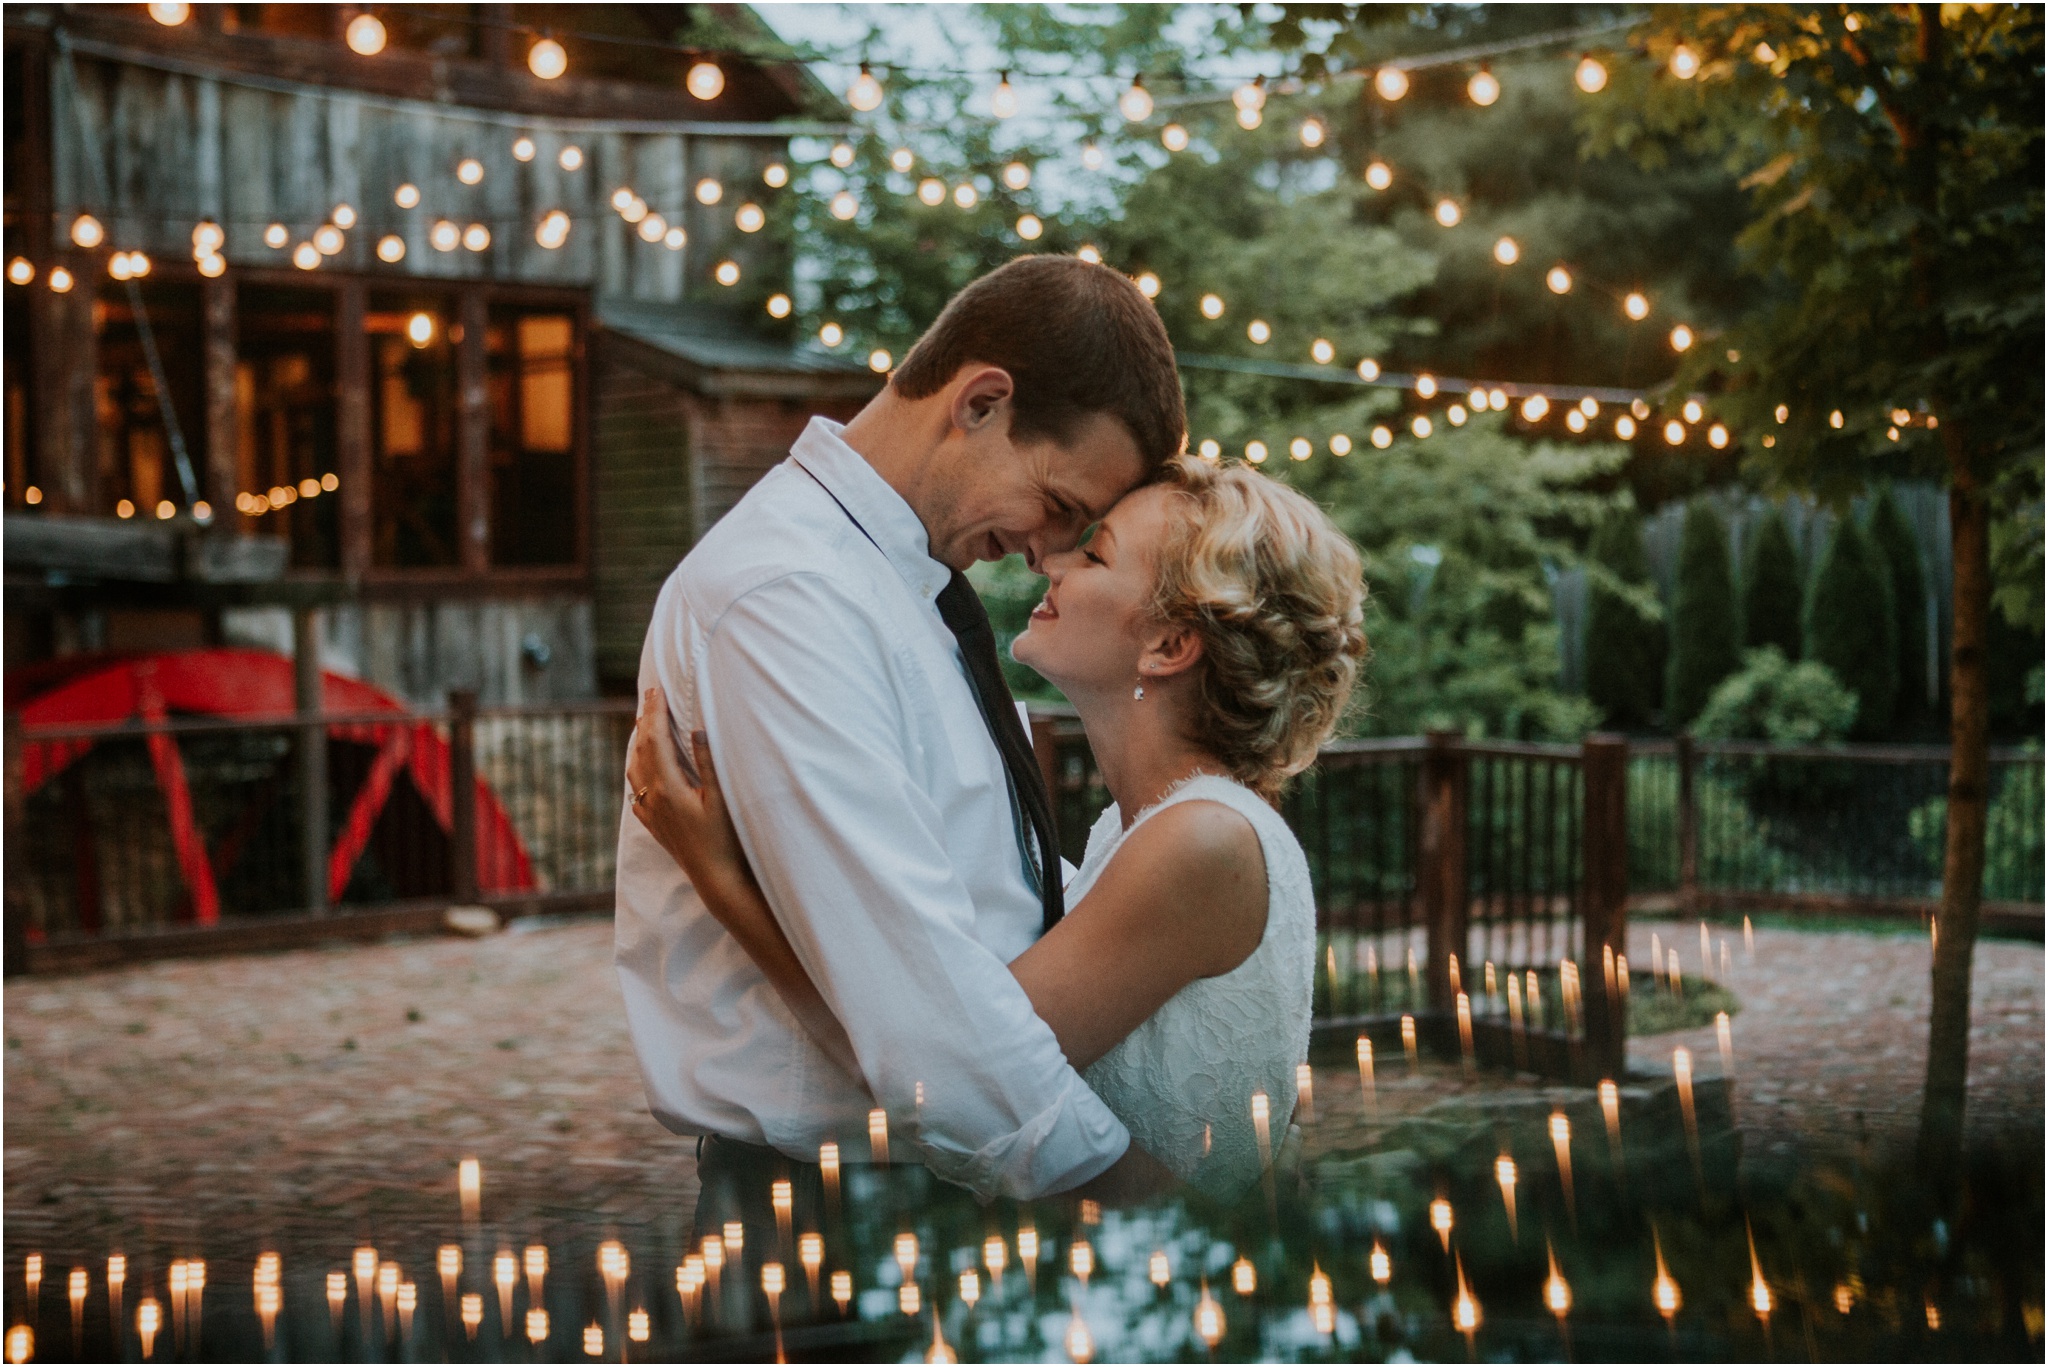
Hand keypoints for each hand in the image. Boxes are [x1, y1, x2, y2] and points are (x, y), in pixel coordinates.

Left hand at [627, 687, 758, 900]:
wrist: (717, 880)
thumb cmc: (726, 840)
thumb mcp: (721, 798)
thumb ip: (708, 763)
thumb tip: (697, 729)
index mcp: (668, 787)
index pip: (656, 739)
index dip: (655, 713)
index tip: (656, 690)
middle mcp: (653, 798)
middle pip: (642, 750)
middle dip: (645, 721)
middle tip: (649, 696)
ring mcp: (651, 813)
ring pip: (634, 770)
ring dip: (638, 744)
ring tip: (643, 725)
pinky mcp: (654, 825)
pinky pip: (636, 791)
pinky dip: (637, 771)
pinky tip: (641, 771)